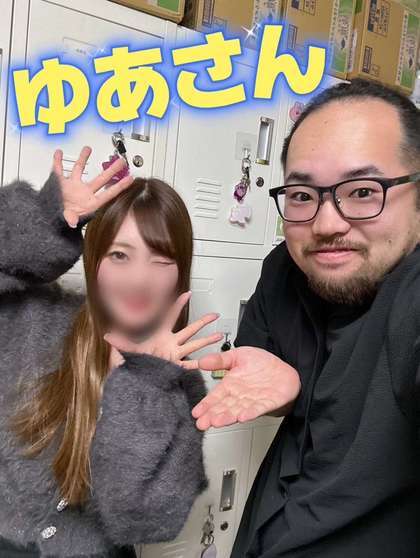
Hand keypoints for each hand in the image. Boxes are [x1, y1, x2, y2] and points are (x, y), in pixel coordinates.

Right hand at [52, 146, 133, 227]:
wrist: (50, 221)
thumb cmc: (62, 223)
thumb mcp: (68, 221)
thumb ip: (70, 219)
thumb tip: (72, 222)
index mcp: (90, 203)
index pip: (109, 193)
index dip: (120, 186)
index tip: (130, 178)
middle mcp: (83, 193)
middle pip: (101, 179)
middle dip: (111, 170)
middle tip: (122, 161)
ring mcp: (72, 187)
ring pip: (79, 169)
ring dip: (83, 159)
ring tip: (88, 148)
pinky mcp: (59, 184)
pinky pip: (58, 170)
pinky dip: (57, 161)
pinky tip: (59, 152)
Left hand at [104, 292, 223, 368]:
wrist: (135, 384)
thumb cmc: (131, 367)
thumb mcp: (126, 352)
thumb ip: (120, 343)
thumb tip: (109, 335)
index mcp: (160, 336)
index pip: (171, 316)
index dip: (179, 305)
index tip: (187, 294)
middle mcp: (170, 344)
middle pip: (190, 329)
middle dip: (202, 322)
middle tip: (214, 316)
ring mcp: (175, 355)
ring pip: (195, 345)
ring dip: (207, 341)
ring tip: (219, 335)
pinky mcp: (176, 368)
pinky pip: (190, 365)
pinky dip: (199, 364)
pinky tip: (209, 361)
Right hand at [192, 346, 300, 430]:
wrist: (284, 369)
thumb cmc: (261, 364)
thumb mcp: (237, 356)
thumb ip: (220, 360)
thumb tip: (201, 360)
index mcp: (231, 385)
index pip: (216, 397)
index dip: (206, 405)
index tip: (196, 413)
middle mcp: (240, 396)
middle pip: (224, 407)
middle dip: (213, 416)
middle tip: (202, 423)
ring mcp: (254, 401)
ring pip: (239, 410)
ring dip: (228, 417)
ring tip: (217, 421)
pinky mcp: (269, 403)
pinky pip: (259, 409)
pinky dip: (251, 413)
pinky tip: (242, 417)